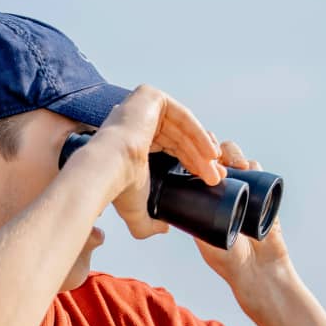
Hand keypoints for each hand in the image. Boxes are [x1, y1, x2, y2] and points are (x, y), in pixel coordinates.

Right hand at [88, 84, 225, 239]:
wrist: (110, 169)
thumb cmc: (119, 187)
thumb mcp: (136, 210)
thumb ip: (148, 223)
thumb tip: (162, 229)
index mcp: (131, 140)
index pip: (170, 148)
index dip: (191, 163)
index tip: (208, 179)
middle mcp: (135, 120)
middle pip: (179, 137)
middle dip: (200, 158)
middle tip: (215, 177)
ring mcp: (141, 105)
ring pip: (183, 127)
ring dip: (203, 149)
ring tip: (216, 169)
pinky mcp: (150, 96)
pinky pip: (182, 115)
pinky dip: (199, 133)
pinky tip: (211, 153)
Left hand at [193, 138, 294, 317]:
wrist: (258, 270)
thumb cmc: (227, 260)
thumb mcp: (203, 239)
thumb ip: (192, 223)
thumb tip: (172, 205)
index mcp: (203, 196)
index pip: (195, 167)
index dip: (192, 155)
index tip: (191, 153)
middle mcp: (222, 188)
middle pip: (215, 156)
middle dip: (213, 149)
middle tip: (213, 156)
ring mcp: (243, 188)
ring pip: (236, 159)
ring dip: (234, 155)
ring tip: (234, 164)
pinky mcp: (263, 193)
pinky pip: (258, 172)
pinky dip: (254, 165)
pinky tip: (249, 167)